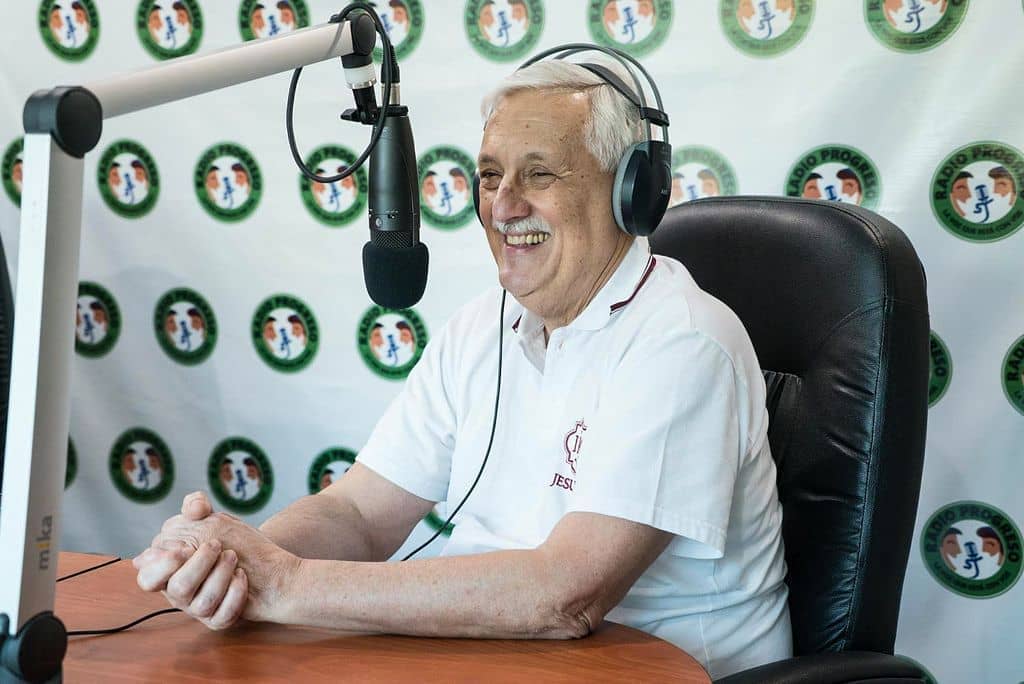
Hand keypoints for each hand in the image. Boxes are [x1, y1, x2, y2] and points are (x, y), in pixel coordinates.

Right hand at [134, 492, 298, 627]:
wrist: (261, 560)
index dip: (161, 566)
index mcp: (168, 570)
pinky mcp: (219, 619)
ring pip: (203, 604)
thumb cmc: (228, 539)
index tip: (183, 549)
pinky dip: (236, 594)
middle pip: (178, 589)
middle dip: (199, 564)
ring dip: (221, 575)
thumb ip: (196, 506)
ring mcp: (198, 609)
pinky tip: (242, 576)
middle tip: (216, 545)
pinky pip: (223, 616)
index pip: (147, 578)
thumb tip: (195, 507)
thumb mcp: (210, 517)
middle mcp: (179, 593)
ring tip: (234, 556)